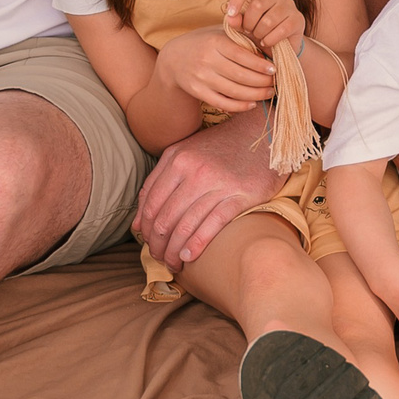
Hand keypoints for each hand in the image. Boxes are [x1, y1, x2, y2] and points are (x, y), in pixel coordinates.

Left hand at [133, 109, 281, 265]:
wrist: (262, 134)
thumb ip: (159, 183)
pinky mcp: (240, 195)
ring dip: (175, 251)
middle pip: (165, 217)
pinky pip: (212, 224)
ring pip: (185, 224)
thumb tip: (137, 225)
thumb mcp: (186, 153)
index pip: (150, 203)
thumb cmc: (222, 148)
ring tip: (173, 263)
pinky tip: (189, 256)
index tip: (148, 244)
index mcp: (176, 158)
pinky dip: (197, 244)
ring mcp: (216, 182)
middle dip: (158, 244)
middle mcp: (193, 169)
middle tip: (160, 259)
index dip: (145, 229)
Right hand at [157, 24, 278, 114]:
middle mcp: (207, 59)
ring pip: (234, 91)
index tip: (274, 69)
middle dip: (262, 82)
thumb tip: (270, 49)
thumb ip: (243, 37)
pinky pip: (223, 103)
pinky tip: (252, 103)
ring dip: (256, 95)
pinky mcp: (198, 92)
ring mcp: (201, 77)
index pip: (242, 55)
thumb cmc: (205, 43)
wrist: (174, 58)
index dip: (261, 65)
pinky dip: (240, 106)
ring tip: (269, 93)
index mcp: (215, 42)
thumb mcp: (220, 33)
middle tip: (275, 83)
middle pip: (241, 75)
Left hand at [226, 0, 304, 54]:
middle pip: (257, 4)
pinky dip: (270, 40)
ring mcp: (290, 4)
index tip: (230, 13)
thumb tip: (231, 18)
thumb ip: (236, 21)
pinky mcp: (298, 19)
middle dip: (249, 23)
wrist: (281, 43)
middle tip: (248, 31)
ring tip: (258, 37)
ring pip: (268, 20)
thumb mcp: (244, 25)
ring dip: (259, 33)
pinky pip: (281, 30)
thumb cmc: (260, 29)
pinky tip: (267, 41)